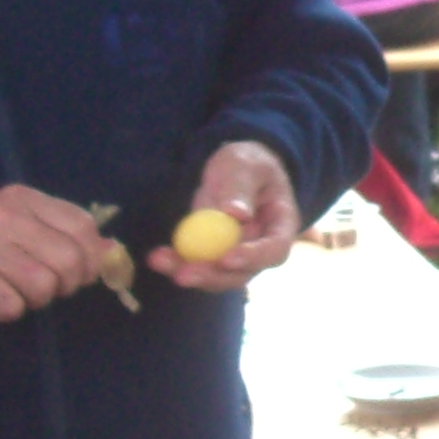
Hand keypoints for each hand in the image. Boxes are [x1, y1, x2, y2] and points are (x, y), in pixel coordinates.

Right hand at [0, 186, 120, 319]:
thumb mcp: (13, 221)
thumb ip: (59, 231)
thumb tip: (110, 251)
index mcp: (21, 198)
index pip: (82, 226)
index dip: (92, 256)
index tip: (82, 272)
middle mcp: (5, 216)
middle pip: (70, 260)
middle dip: (67, 284)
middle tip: (48, 288)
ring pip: (44, 285)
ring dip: (36, 300)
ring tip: (17, 293)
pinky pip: (13, 305)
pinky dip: (9, 311)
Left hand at [150, 142, 302, 291]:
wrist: (233, 170)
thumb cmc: (246, 163)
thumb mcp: (243, 165)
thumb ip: (240, 187)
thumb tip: (236, 214)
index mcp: (281, 224)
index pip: (275, 249)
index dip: (253, 258)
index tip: (226, 258)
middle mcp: (261, 247)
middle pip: (243, 272)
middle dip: (212, 275)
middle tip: (184, 273)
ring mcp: (237, 254)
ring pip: (217, 275)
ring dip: (188, 272)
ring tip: (160, 260)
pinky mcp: (212, 254)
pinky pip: (196, 264)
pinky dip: (176, 262)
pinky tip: (158, 257)